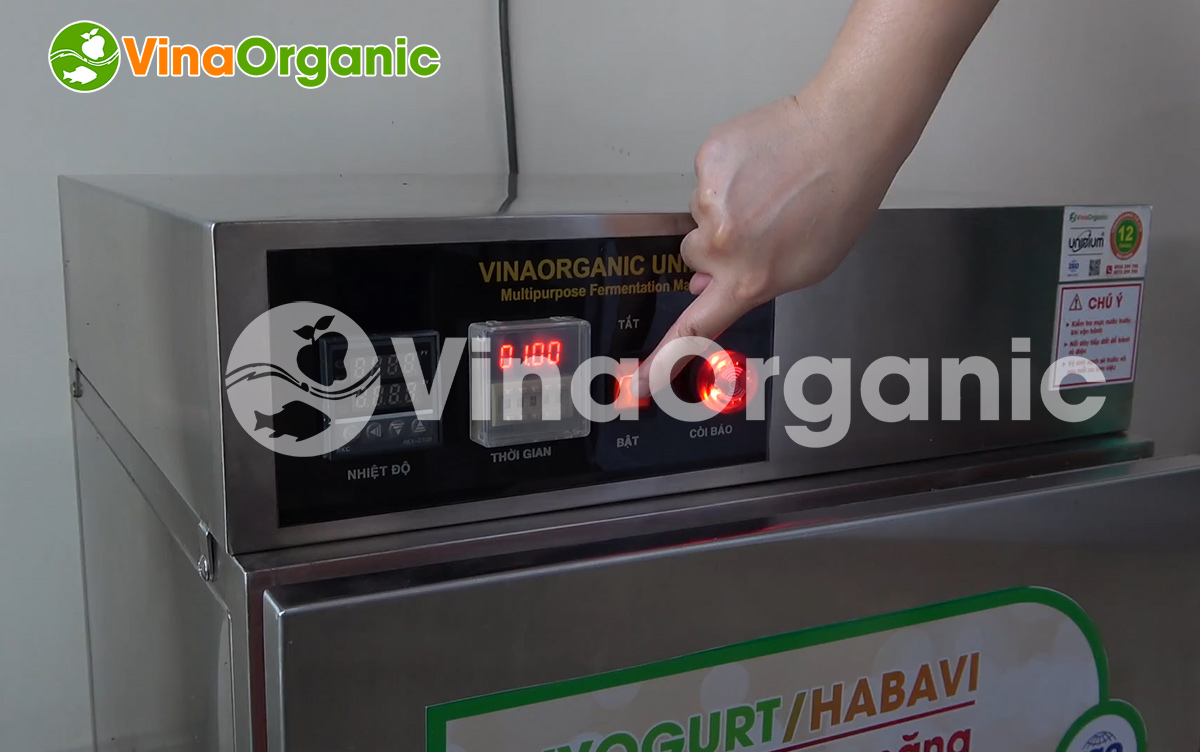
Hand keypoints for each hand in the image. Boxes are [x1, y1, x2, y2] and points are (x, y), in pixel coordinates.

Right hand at [637, 80, 896, 394]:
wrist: (845, 135)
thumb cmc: (838, 201)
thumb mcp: (807, 267)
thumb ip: (755, 284)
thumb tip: (706, 285)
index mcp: (748, 279)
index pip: (693, 329)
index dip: (661, 361)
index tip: (634, 384)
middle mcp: (721, 244)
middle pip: (693, 255)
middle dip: (717, 245)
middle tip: (760, 223)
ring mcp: (709, 199)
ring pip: (700, 213)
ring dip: (726, 204)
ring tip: (770, 186)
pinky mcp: (707, 160)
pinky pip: (706, 175)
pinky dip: (728, 171)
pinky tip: (761, 162)